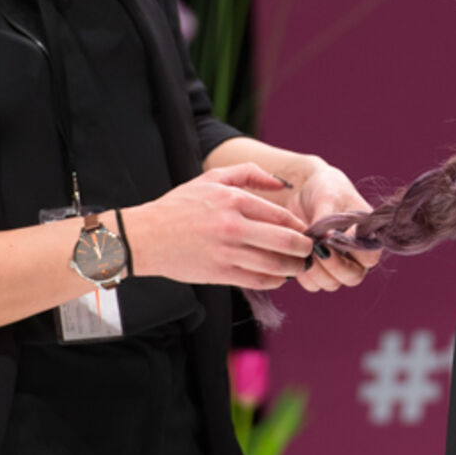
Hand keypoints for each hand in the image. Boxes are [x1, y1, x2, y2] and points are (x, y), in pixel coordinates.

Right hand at [124, 163, 312, 290]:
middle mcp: (233, 227)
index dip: (300, 227)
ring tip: (300, 266)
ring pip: (274, 264)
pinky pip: (257, 280)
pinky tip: (279, 277)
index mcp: (233, 200)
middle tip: (311, 251)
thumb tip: (281, 185)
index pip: (281, 216)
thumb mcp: (211, 179)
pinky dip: (274, 281)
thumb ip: (249, 173)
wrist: (144, 237)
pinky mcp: (219, 274)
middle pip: (285, 241)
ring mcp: (226, 253)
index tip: (306, 231)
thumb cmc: (180, 206)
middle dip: (304, 249)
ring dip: (294, 268)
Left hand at [290, 159, 380, 292]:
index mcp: (367, 236)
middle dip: (334, 267)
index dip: (354, 253)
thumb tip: (326, 241)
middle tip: (318, 249)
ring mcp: (335, 265)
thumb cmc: (324, 189)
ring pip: (331, 284)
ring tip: (306, 249)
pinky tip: (296, 254)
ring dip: (317, 271)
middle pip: (352, 277)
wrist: (302, 190)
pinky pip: (312, 283)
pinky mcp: (316, 269)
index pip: (369, 258)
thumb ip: (329, 220)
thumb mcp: (327, 198)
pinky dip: (303, 272)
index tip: (334, 239)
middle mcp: (355, 256)